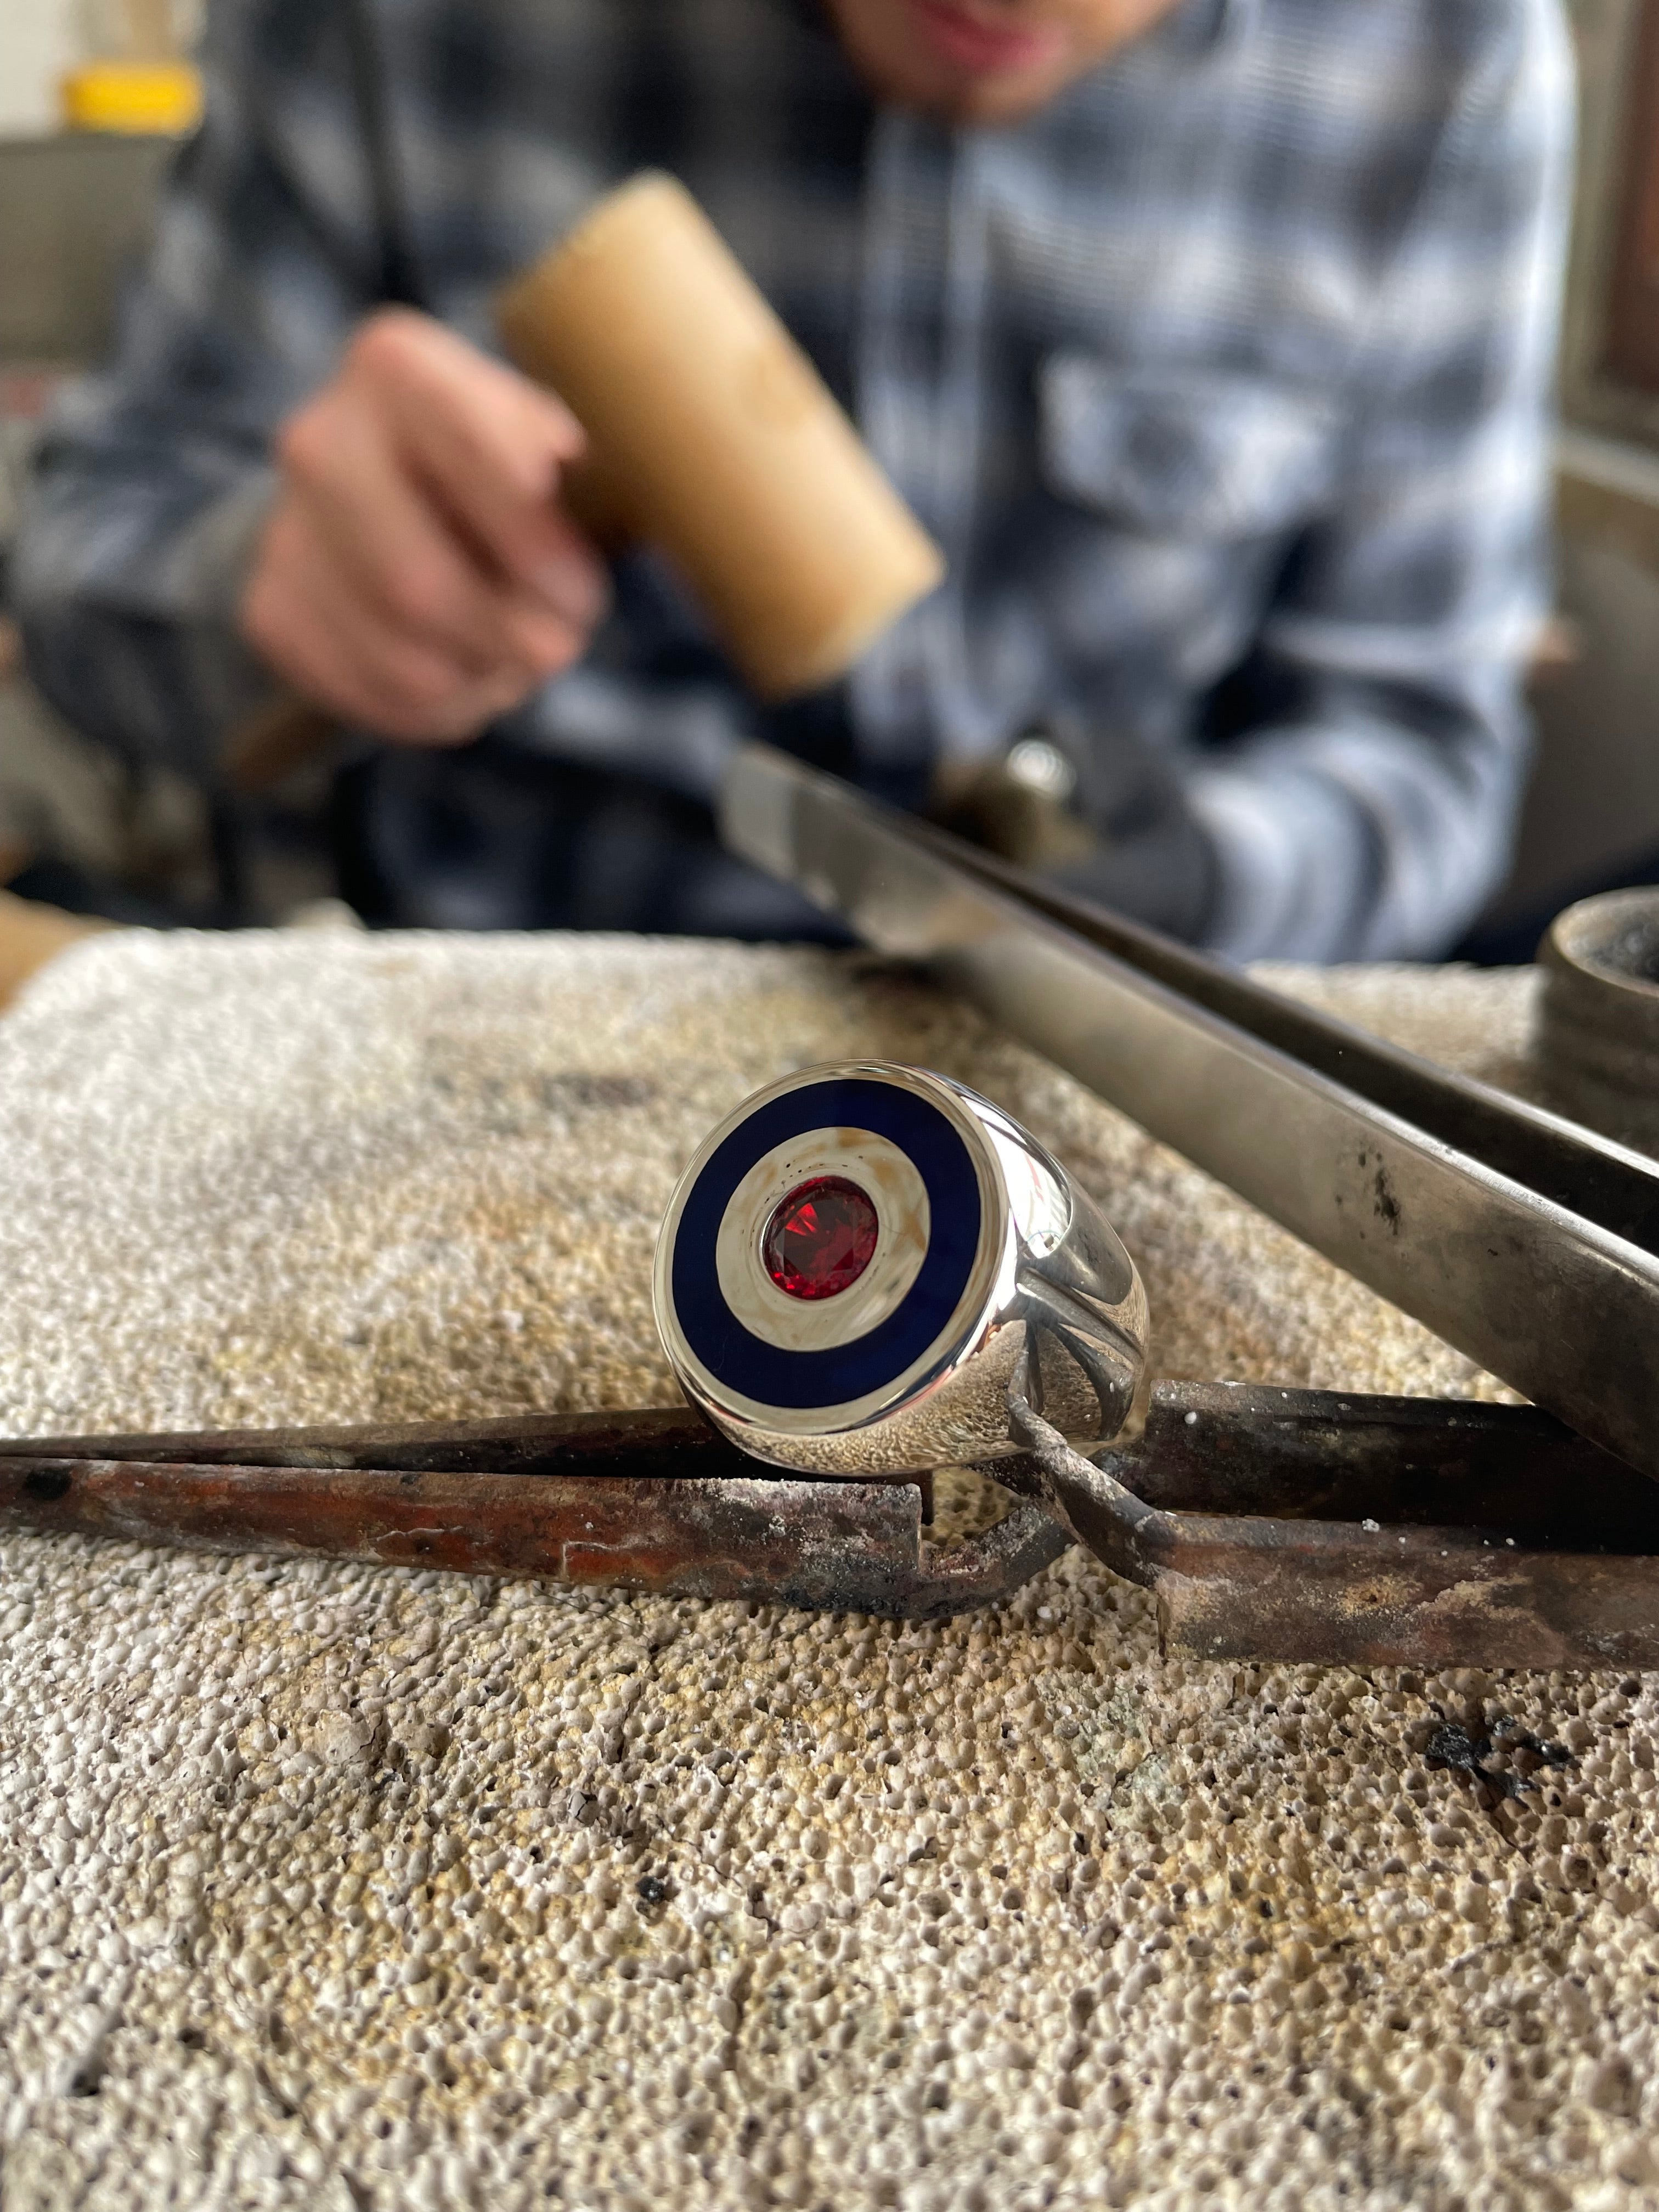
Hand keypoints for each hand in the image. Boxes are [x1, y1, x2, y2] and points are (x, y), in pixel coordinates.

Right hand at [240, 309, 608, 743]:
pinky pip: (376, 697)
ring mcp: (283, 529)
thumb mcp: (550, 442)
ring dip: (484, 677)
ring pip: (403, 661)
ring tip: (515, 655)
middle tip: (560, 644)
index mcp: (396, 366)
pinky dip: (444, 704)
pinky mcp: (272, 612)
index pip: (466, 455)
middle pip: (417, 587)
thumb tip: (555, 500)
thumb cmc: (502, 471)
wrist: (391, 497)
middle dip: (507, 637)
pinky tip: (467, 671)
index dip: (531, 544)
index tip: (578, 589)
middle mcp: (318, 438)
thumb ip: (565, 467)